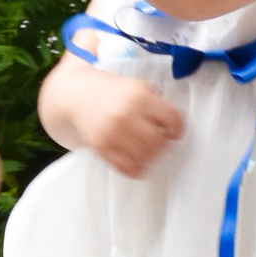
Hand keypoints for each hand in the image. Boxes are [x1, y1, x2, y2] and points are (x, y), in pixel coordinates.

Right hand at [72, 75, 186, 178]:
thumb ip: (157, 103)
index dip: (177, 129)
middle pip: (159, 142)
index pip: (172, 119)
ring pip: (145, 157)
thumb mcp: (138, 87)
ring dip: (149, 157)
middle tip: (158, 141)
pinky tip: (136, 162)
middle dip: (162, 144)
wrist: (78, 95)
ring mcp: (113, 132)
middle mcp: (126, 114)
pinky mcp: (102, 147)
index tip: (174, 133)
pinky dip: (136, 169)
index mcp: (140, 96)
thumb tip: (174, 128)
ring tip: (146, 150)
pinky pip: (126, 167)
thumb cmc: (112, 92)